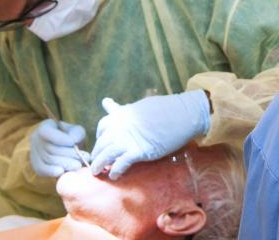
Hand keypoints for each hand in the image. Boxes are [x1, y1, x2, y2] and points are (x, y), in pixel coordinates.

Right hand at [30, 119, 89, 176]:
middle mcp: (36, 139)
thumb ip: (76, 133)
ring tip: (78, 165)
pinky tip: (62, 172)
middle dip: (68, 154)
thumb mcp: (76, 130)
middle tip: (82, 159)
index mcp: (45, 126)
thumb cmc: (71, 137)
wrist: (63, 148)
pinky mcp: (36, 165)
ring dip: (64, 164)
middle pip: (50, 148)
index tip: (73, 142)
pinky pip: (42, 170)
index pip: (46, 131)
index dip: (59, 138)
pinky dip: (52, 172)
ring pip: (48, 159)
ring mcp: (34, 153)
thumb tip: (73, 141)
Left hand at [90, 90, 210, 179]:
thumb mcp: (140, 106)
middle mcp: (120, 126)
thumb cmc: (165, 109)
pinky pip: (121, 164)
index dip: (99, 138)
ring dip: (99, 165)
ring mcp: (128, 139)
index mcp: (121, 114)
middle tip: (95, 164)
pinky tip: (114, 176)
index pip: (102, 127)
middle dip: (96, 155)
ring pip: (106, 155)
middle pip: (101, 144)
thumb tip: (106, 102)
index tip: (101, 146)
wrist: (182, 114)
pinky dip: (115, 171)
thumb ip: (122, 109)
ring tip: (97, 173)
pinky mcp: (139, 151)